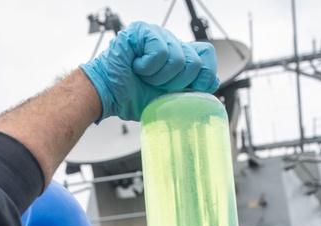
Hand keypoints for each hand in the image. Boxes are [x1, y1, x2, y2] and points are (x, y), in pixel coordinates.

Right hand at [80, 21, 219, 121]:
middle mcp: (170, 42)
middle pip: (196, 61)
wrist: (108, 95)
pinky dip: (148, 67)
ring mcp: (157, 34)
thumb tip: (213, 83)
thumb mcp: (168, 99)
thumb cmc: (132, 95)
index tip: (188, 89)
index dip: (204, 75)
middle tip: (157, 85)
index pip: (207, 55)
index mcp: (178, 56)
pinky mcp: (143, 31)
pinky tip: (137, 67)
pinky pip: (160, 52)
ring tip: (144, 76)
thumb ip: (191, 90)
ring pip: (179, 59)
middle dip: (177, 82)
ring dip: (159, 77)